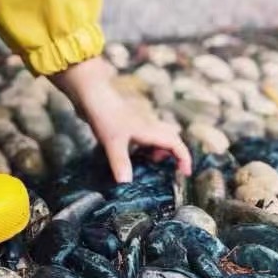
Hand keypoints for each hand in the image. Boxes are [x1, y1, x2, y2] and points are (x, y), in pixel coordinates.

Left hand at [51, 56, 191, 182]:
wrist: (91, 93)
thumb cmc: (105, 115)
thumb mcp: (113, 142)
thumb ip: (121, 163)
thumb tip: (126, 184)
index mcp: (150, 130)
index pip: (175, 143)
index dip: (184, 158)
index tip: (185, 173)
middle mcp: (148, 125)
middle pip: (170, 138)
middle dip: (173, 154)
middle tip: (166, 169)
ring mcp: (137, 122)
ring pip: (158, 135)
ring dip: (158, 149)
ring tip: (148, 162)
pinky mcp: (126, 122)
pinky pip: (144, 134)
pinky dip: (145, 145)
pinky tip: (132, 153)